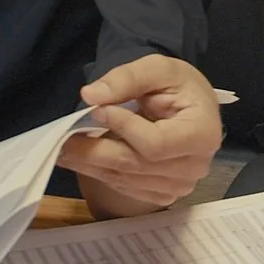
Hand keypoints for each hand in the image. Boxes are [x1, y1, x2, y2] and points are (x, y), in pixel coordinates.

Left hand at [56, 54, 223, 211]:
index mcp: (202, 134)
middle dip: (94, 152)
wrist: (192, 108)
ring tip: (63, 150)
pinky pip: (126, 188)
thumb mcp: (158, 69)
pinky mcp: (163, 194)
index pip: (156, 143)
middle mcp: (194, 167)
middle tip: (61, 140)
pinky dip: (102, 174)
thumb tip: (91, 96)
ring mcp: (180, 186)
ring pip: (126, 179)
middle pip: (136, 166)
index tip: (96, 110)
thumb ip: (127, 78)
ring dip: (91, 165)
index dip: (124, 129)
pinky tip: (83, 160)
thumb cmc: (178, 86)